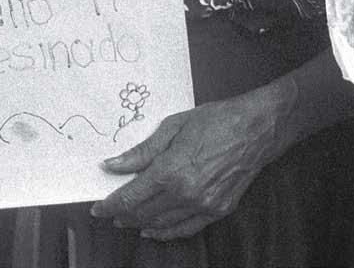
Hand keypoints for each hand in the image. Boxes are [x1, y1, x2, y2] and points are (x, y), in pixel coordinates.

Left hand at [91, 93, 282, 240]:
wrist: (255, 130)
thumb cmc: (214, 122)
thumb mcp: (170, 127)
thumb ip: (140, 152)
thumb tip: (112, 165)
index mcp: (171, 171)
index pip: (131, 197)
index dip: (111, 205)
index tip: (98, 209)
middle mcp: (187, 193)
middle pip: (144, 214)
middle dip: (122, 215)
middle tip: (108, 213)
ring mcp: (204, 205)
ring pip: (163, 224)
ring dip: (141, 225)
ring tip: (126, 220)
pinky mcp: (219, 210)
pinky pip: (187, 228)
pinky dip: (167, 232)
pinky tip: (154, 230)